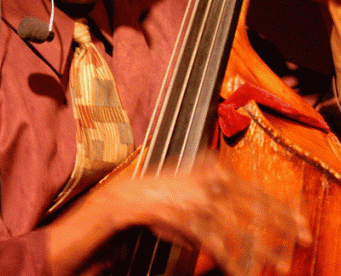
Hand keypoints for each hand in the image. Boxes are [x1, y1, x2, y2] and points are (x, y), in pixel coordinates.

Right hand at [46, 153, 310, 275]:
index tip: (298, 221)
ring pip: (242, 227)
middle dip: (283, 224)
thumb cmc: (161, 191)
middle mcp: (212, 180)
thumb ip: (215, 191)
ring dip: (263, 248)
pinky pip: (219, 243)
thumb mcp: (191, 181)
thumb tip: (237, 212)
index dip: (279, 207)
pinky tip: (244, 270)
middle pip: (256, 204)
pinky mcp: (191, 219)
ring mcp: (202, 199)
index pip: (255, 189)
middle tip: (305, 238)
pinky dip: (235, 260)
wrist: (130, 197)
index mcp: (213, 168)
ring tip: (281, 263)